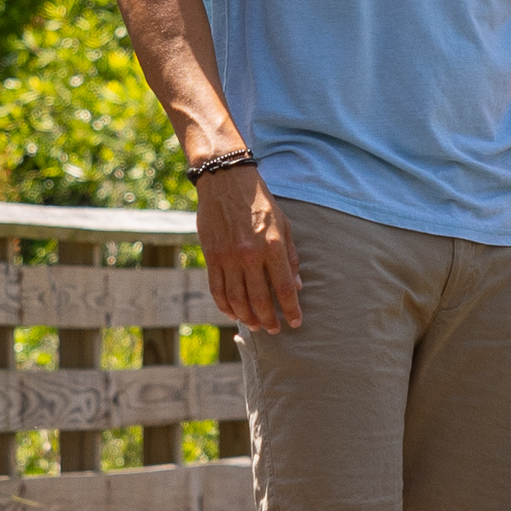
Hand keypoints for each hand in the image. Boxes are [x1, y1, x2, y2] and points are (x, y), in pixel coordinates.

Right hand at [192, 159, 303, 333]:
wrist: (226, 181)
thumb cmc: (260, 202)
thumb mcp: (284, 224)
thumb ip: (290, 257)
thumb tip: (298, 285)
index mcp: (273, 247)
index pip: (284, 288)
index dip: (291, 309)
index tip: (295, 323)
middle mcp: (250, 255)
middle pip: (260, 299)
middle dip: (269, 319)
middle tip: (274, 329)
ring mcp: (228, 257)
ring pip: (237, 299)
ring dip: (247, 316)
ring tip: (255, 325)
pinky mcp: (212, 256)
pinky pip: (217, 288)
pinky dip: (225, 305)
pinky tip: (233, 313)